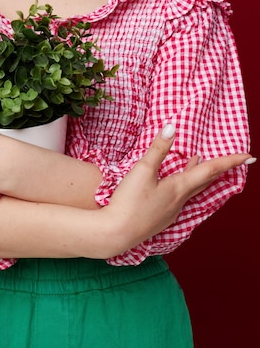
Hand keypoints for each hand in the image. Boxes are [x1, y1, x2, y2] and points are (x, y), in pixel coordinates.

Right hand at [103, 124, 254, 255]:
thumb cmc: (129, 202)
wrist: (116, 233)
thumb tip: (171, 127)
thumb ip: (157, 149)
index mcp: (179, 187)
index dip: (230, 162)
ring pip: (191, 190)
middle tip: (231, 161)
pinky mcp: (160, 218)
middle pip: (204, 181)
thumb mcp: (142, 170)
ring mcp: (171, 212)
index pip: (210, 170)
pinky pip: (179, 199)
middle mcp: (180, 201)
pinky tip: (174, 186)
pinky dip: (184, 187)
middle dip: (218, 170)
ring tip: (198, 162)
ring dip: (199, 176)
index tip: (249, 157)